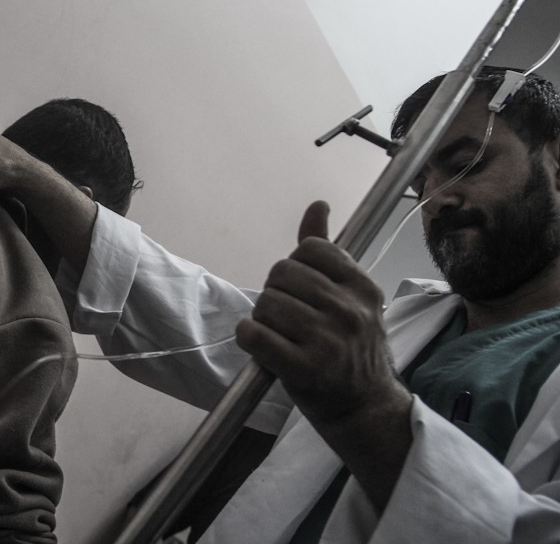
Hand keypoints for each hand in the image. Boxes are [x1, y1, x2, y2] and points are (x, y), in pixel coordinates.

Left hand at [236, 201, 407, 427]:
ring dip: (262, 317)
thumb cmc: (353, 348)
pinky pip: (255, 334)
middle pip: (282, 273)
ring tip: (279, 334)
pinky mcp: (304, 369)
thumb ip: (329, 251)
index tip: (302, 290)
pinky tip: (260, 344)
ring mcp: (327, 340)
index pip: (310, 249)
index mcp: (362, 287)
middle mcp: (348, 310)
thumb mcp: (351, 296)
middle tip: (287, 316)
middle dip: (275, 292)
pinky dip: (248, 336)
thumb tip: (317, 205)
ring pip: (266, 303)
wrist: (366, 407)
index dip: (296, 266)